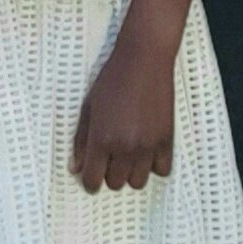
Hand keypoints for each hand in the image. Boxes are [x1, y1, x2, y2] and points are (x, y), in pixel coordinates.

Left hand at [71, 0, 196, 190]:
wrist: (144, 59)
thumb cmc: (111, 80)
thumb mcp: (88, 108)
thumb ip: (81, 141)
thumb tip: (76, 169)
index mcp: (101, 139)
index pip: (93, 181)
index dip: (89, 182)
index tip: (91, 174)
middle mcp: (124, 147)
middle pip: (115, 184)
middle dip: (109, 174)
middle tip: (110, 157)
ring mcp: (148, 146)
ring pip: (138, 183)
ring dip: (131, 173)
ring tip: (128, 155)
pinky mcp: (167, 140)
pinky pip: (162, 171)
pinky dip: (154, 166)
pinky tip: (147, 152)